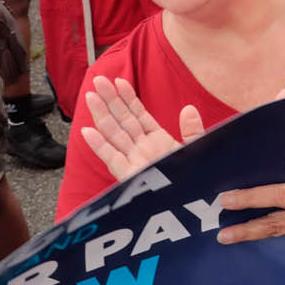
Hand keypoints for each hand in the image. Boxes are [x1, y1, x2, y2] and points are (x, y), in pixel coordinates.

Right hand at [80, 76, 207, 180]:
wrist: (195, 204)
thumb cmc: (195, 180)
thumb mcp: (197, 152)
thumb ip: (192, 131)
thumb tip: (188, 108)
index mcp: (158, 142)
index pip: (139, 115)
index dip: (128, 98)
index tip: (118, 81)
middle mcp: (143, 150)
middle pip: (122, 120)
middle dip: (110, 100)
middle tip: (98, 80)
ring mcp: (134, 162)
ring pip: (114, 134)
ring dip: (102, 115)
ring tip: (90, 96)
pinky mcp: (129, 177)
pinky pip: (112, 160)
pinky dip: (99, 146)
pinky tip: (87, 131)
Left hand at [216, 112, 284, 246]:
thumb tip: (279, 95)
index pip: (281, 171)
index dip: (258, 176)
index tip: (234, 177)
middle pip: (279, 197)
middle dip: (251, 200)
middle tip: (224, 202)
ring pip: (277, 226)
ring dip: (249, 232)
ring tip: (223, 236)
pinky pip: (281, 240)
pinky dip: (261, 242)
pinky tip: (240, 246)